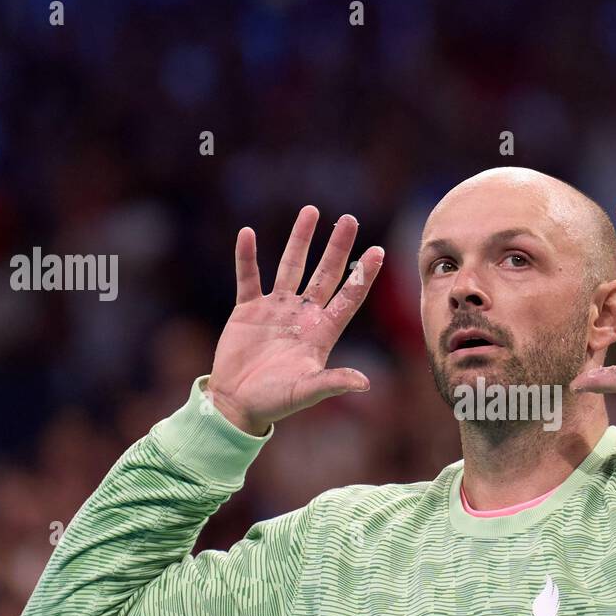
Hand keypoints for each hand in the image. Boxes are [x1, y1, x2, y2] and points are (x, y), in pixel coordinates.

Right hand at [207, 207, 383, 434]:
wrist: (237, 404)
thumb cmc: (275, 401)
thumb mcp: (305, 391)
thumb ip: (332, 382)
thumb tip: (365, 383)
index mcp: (322, 332)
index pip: (349, 297)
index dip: (363, 275)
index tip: (378, 250)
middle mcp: (303, 315)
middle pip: (325, 273)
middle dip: (337, 247)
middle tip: (350, 219)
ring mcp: (276, 309)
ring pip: (291, 266)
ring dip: (300, 239)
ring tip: (311, 211)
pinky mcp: (248, 309)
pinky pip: (248, 277)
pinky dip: (247, 256)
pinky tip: (247, 232)